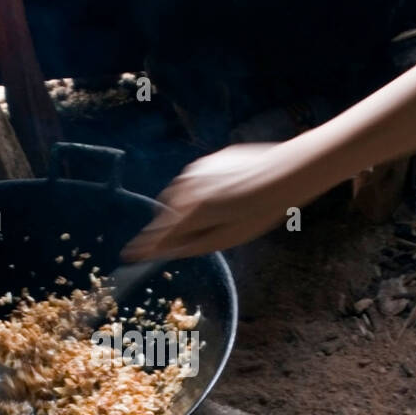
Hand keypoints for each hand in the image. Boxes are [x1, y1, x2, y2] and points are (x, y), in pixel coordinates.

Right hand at [121, 143, 296, 260]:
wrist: (285, 172)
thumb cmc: (261, 211)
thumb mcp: (229, 237)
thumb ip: (195, 244)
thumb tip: (170, 251)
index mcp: (193, 211)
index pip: (161, 234)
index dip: (145, 246)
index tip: (129, 254)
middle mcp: (188, 188)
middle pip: (168, 213)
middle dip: (170, 226)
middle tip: (182, 238)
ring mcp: (196, 170)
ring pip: (179, 195)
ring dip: (185, 207)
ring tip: (211, 216)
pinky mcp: (208, 160)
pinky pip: (194, 180)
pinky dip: (199, 191)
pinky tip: (222, 197)